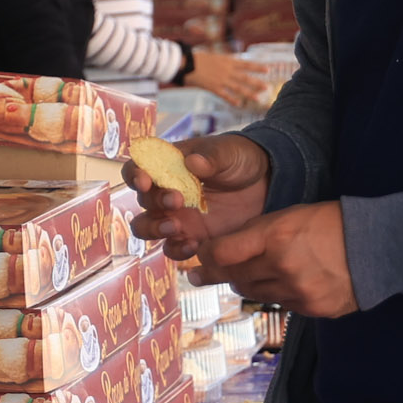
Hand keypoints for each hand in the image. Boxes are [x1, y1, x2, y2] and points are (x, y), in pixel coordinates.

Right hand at [120, 132, 270, 263]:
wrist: (268, 184)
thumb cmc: (241, 160)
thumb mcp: (229, 152)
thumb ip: (211, 157)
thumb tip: (193, 161)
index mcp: (168, 167)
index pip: (137, 169)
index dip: (134, 175)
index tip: (146, 181)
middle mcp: (166, 193)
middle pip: (141, 203)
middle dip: (154, 203)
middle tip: (177, 201)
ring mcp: (178, 217)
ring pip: (147, 229)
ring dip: (155, 230)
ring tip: (177, 228)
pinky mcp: (193, 238)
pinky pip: (172, 249)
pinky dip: (177, 250)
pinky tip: (194, 245)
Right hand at [183, 50, 272, 110]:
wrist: (186, 63)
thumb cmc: (198, 58)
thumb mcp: (215, 56)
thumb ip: (225, 62)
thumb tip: (233, 64)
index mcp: (227, 61)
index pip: (246, 64)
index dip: (258, 67)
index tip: (268, 70)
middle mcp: (227, 70)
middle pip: (245, 78)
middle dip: (257, 83)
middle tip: (267, 88)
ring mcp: (221, 80)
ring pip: (238, 88)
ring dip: (249, 93)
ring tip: (258, 98)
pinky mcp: (213, 87)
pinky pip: (225, 95)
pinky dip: (232, 100)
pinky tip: (239, 104)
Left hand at [192, 201, 357, 317]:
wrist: (379, 246)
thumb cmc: (330, 223)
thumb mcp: (289, 216)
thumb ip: (255, 234)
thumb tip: (221, 252)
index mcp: (276, 237)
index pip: (223, 254)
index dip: (206, 257)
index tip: (199, 258)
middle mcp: (284, 267)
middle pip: (234, 278)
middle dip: (219, 274)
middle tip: (203, 273)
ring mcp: (299, 292)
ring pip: (254, 294)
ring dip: (246, 284)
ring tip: (246, 274)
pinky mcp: (313, 310)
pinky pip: (280, 304)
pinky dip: (275, 293)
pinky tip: (283, 282)